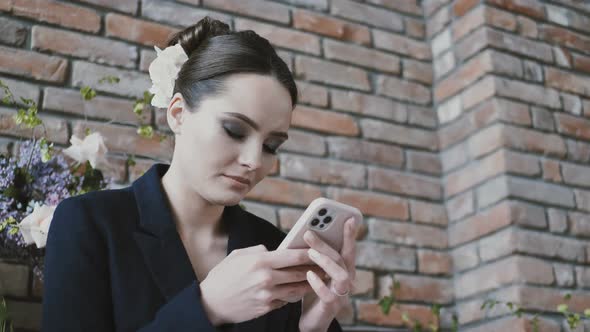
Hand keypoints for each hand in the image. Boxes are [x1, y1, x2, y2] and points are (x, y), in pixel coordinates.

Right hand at [199, 244, 325, 324]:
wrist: (210, 302)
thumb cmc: (223, 275)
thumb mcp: (239, 255)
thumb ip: (259, 251)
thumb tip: (274, 250)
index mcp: (260, 261)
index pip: (293, 256)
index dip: (310, 253)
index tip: (319, 250)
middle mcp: (266, 278)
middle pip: (299, 273)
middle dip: (314, 269)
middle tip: (326, 265)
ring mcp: (267, 295)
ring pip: (296, 289)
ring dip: (309, 284)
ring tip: (319, 278)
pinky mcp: (266, 308)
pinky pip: (285, 300)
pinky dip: (293, 295)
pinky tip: (299, 290)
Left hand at [299, 217, 358, 331]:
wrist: (311, 321)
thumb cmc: (311, 292)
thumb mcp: (313, 271)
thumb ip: (313, 257)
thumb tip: (304, 235)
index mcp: (343, 270)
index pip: (348, 249)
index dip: (350, 234)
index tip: (348, 218)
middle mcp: (346, 280)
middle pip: (341, 258)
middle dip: (326, 244)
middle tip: (308, 233)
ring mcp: (341, 294)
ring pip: (341, 274)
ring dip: (325, 261)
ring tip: (310, 253)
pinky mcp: (331, 307)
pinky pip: (329, 294)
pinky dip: (319, 284)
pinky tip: (309, 275)